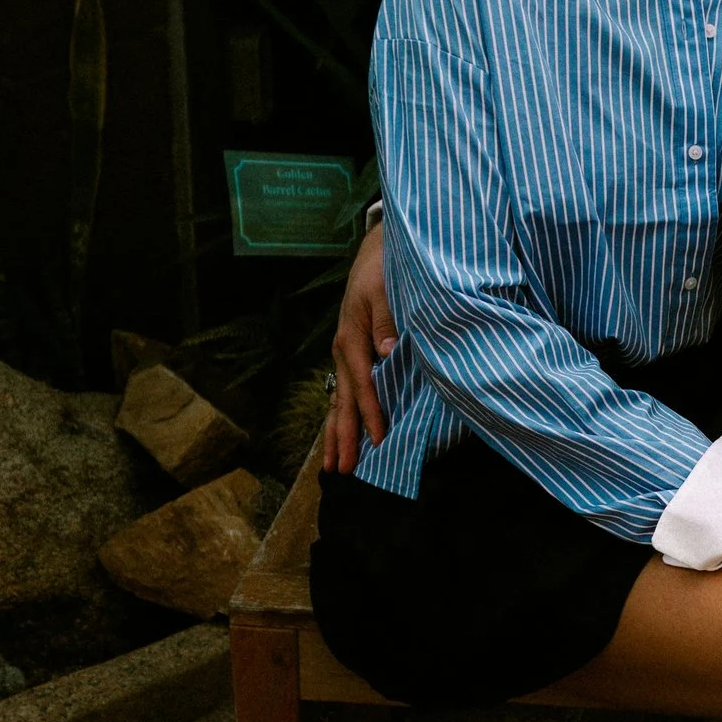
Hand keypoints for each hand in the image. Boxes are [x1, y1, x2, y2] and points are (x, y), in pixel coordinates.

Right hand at [322, 219, 396, 473]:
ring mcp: (345, 354)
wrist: (377, 249)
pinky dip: (341, 417)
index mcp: (353, 338)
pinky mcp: (351, 354)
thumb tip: (388, 352)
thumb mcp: (386, 288)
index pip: (364, 385)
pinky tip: (341, 436)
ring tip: (333, 466)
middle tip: (343, 472)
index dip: (371, 414)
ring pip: (339, 401)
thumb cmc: (384, 268)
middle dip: (343, 438)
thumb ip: (387, 320)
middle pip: (343, 402)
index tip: (377, 441)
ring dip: (336, 434)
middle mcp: (344, 351)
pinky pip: (344, 392)